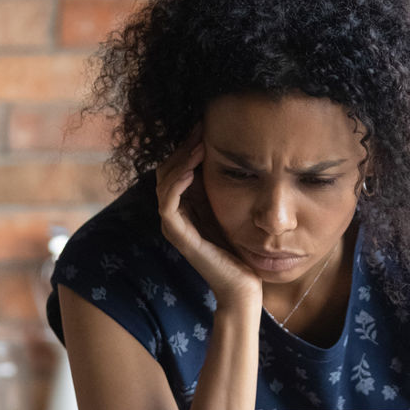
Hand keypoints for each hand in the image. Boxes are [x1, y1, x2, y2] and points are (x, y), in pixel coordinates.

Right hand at [156, 128, 261, 309]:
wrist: (244, 285)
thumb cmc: (242, 249)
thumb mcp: (235, 208)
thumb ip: (225, 187)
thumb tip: (231, 153)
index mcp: (187, 205)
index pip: (177, 166)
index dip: (187, 145)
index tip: (204, 125)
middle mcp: (176, 213)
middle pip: (167, 170)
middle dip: (183, 147)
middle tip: (200, 128)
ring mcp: (175, 225)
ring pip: (164, 183)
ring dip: (179, 161)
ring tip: (198, 144)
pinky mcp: (179, 236)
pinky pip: (168, 204)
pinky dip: (176, 184)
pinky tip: (191, 169)